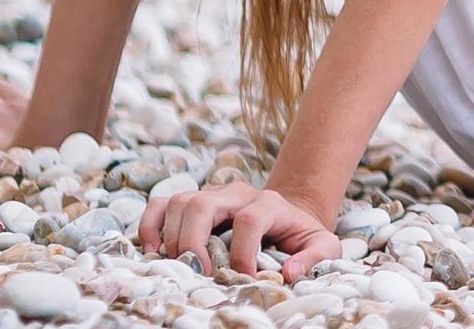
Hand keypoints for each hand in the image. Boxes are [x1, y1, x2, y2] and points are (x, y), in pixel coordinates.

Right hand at [138, 181, 339, 279]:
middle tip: (198, 274)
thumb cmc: (302, 237)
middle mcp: (237, 194)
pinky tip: (152, 252)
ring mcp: (212, 195)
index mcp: (270, 203)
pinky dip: (149, 226)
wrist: (290, 219)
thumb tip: (287, 273)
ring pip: (181, 201)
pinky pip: (161, 205)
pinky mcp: (193, 204)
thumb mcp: (323, 246)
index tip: (242, 278)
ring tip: (180, 267)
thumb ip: (314, 258)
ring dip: (172, 237)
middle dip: (194, 242)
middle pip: (204, 203)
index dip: (242, 251)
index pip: (249, 219)